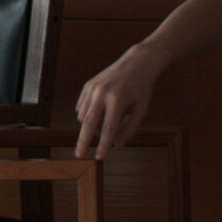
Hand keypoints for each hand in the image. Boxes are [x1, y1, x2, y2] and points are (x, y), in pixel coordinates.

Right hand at [75, 42, 161, 158]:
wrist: (136, 63)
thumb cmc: (141, 89)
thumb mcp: (141, 110)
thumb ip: (129, 129)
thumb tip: (116, 145)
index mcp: (117, 100)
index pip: (109, 128)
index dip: (104, 145)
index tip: (99, 157)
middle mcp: (102, 93)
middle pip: (89, 123)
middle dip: (83, 141)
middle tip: (79, 156)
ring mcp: (92, 88)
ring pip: (84, 117)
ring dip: (92, 126)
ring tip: (108, 122)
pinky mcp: (87, 85)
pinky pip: (82, 107)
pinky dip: (89, 115)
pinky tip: (101, 111)